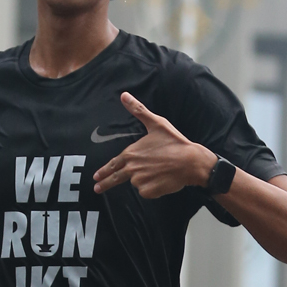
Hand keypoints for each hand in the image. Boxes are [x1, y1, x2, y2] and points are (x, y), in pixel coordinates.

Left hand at [92, 93, 215, 200]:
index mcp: (131, 153)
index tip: (96, 177)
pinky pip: (147, 191)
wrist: (190, 162)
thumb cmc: (174, 142)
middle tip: (96, 189)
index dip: (104, 171)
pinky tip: (162, 179)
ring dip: (144, 179)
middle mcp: (132, 168)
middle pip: (115, 178)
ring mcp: (140, 181)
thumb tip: (124, 95)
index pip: (113, 164)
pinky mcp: (149, 191)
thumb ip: (138, 110)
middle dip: (104, 184)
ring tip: (159, 171)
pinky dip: (153, 187)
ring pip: (138, 182)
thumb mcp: (156, 123)